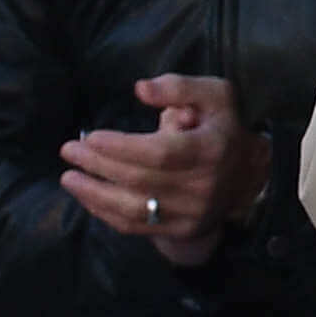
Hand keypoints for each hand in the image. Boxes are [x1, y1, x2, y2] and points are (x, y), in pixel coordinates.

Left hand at [61, 69, 261, 269]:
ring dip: (95, 194)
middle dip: (98, 165)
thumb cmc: (220, 127)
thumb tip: (141, 89)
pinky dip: (106, 213)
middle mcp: (202, 186)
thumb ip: (178, 86)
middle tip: (70, 150)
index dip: (122, 147)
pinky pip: (136, 226)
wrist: (246, 176)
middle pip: (139, 179)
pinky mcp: (181, 230)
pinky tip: (88, 196)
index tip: (91, 137)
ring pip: (134, 208)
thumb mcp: (213, 95)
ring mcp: (191, 213)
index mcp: (211, 149)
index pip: (160, 152)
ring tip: (69, 178)